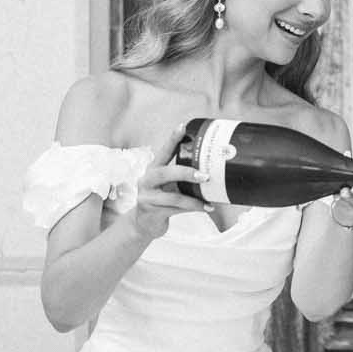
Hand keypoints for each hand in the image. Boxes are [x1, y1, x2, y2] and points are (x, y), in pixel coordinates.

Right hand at [127, 123, 206, 241]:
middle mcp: (147, 181)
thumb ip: (179, 176)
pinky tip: (206, 208)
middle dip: (186, 173)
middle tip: (205, 175)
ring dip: (194, 199)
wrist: (142, 225)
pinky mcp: (153, 213)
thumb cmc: (159, 201)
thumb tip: (208, 168)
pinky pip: (177, 209)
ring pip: (174, 196)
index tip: (183, 127)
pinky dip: (193, 208)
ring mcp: (148, 197)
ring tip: (209, 200)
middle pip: (165, 173)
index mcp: (152, 170)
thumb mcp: (166, 185)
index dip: (173, 139)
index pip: (163, 152)